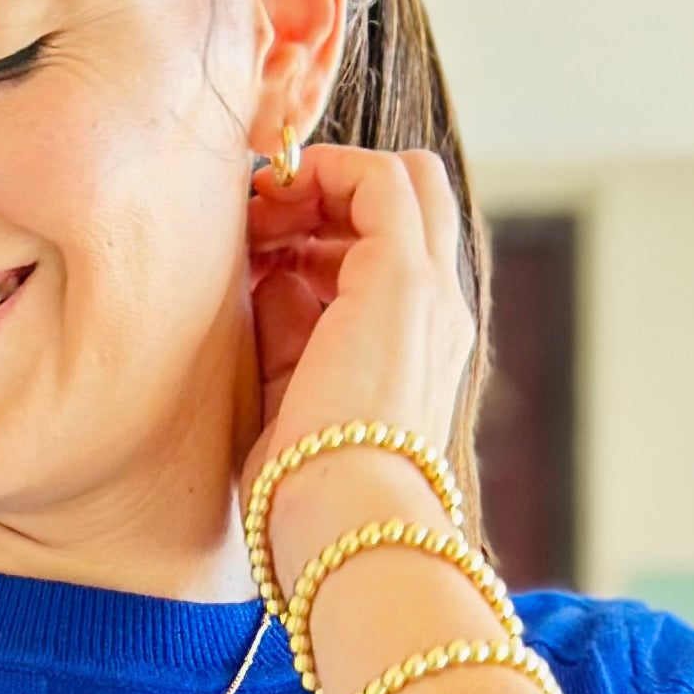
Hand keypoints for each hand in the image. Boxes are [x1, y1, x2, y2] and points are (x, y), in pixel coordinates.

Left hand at [239, 143, 478, 573]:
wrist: (340, 522)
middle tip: (261, 216)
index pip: (389, 254)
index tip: (260, 247)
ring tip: (255, 215)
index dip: (325, 230)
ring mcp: (430, 294)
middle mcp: (437, 315)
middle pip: (411, 202)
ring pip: (402, 180)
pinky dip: (324, 171)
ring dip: (321, 182)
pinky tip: (272, 197)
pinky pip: (379, 179)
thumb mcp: (290, 396)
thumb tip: (273, 273)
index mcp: (418, 351)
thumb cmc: (304, 489)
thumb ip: (291, 329)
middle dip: (331, 190)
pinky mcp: (405, 279)